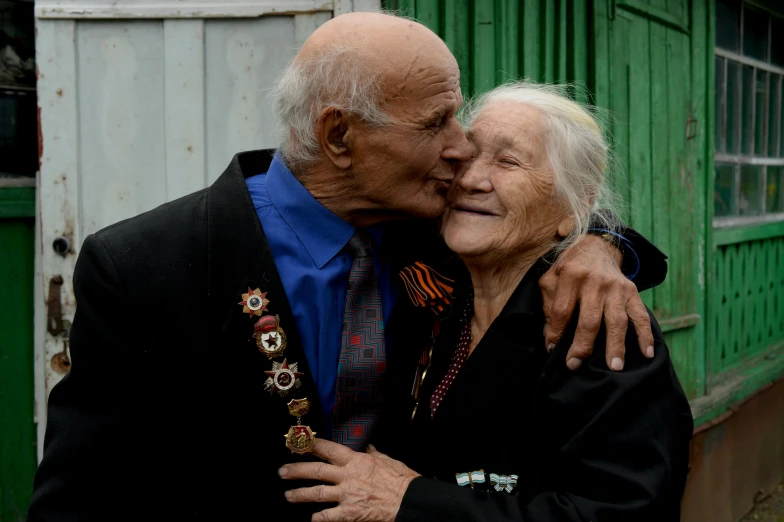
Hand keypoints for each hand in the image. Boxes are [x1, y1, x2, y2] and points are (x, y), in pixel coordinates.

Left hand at [280, 439, 419, 521]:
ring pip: (317, 493)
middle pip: (316, 471)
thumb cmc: (401, 479)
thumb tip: (369, 447)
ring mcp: (347, 495)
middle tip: (282, 471)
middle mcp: (347, 476)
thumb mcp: (387, 460)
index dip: (311, 445)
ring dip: (300, 494)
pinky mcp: (350, 513)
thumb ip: (374, 454)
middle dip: (296, 470)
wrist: (409, 500)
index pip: (328, 449)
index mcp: (356, 460)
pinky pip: (329, 516)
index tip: (299, 442)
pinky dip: (319, 518)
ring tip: (288, 495)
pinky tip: (311, 519)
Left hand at [539, 235, 653, 370]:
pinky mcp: (632, 291)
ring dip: (616, 346)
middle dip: (583, 346)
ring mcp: (616, 287)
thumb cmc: (569, 268)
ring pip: (616, 321)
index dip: (556, 332)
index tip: (552, 350)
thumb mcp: (551, 277)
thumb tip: (550, 336)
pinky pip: (641, 315)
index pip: (561, 310)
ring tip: (614, 368)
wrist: (596, 246)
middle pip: (589, 319)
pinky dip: (645, 334)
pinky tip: (646, 353)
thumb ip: (549, 304)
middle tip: (576, 365)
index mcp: (570, 275)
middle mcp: (595, 281)